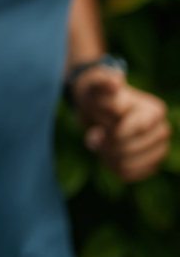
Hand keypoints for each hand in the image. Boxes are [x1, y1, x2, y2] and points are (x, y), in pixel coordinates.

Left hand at [73, 67, 171, 181]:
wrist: (97, 109)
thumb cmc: (97, 96)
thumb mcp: (95, 87)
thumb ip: (103, 84)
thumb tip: (115, 80)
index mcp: (155, 111)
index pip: (139, 130)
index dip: (115, 134)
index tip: (98, 130)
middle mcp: (162, 131)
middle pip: (133, 150)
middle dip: (107, 145)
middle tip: (95, 135)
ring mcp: (158, 149)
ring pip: (130, 165)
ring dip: (107, 157)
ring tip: (99, 143)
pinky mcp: (148, 164)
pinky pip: (129, 175)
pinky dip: (111, 167)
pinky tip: (106, 154)